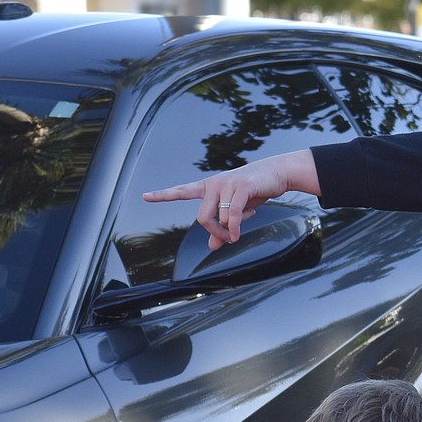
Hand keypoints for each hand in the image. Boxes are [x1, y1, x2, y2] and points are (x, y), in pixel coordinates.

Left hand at [142, 150, 320, 250]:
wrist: (276, 174)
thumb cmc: (254, 191)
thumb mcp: (236, 211)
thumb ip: (222, 228)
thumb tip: (213, 246)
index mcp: (208, 188)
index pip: (181, 191)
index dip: (163, 195)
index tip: (144, 196)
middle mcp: (213, 184)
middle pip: (202, 218)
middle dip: (215, 233)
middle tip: (229, 239)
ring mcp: (226, 184)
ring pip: (219, 219)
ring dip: (231, 231)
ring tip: (242, 226)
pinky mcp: (240, 188)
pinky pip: (232, 216)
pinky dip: (235, 229)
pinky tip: (238, 234)